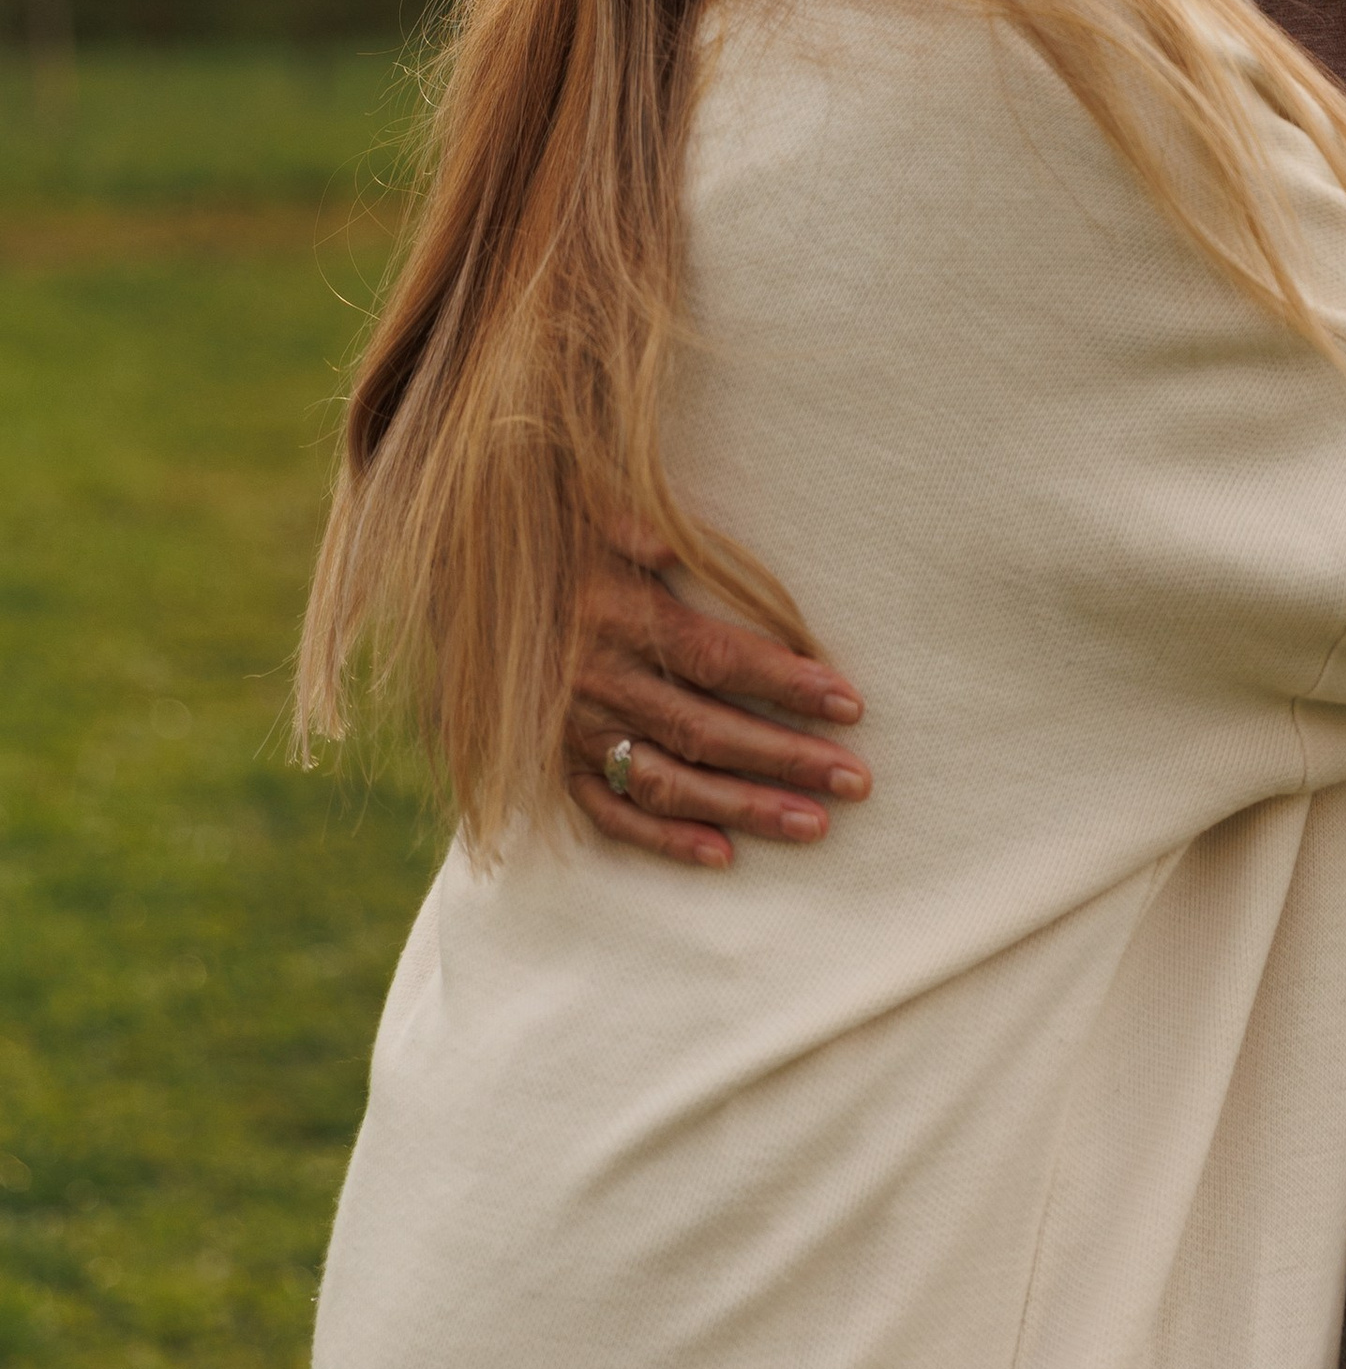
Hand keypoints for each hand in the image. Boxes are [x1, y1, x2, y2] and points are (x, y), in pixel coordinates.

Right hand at [566, 523, 868, 868]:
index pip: (716, 658)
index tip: (850, 704)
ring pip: (668, 782)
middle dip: (785, 758)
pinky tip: (722, 856)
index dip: (784, 684)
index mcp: (617, 615)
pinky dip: (664, 840)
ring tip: (813, 824)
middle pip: (706, 730)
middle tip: (855, 780)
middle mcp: (598, 681)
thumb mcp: (590, 512)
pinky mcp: (556, 764)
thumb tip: (669, 536)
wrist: (467, 584)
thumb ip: (636, 525)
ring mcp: (575, 730)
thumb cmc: (556, 539)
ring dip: (743, 808)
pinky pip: (611, 814)